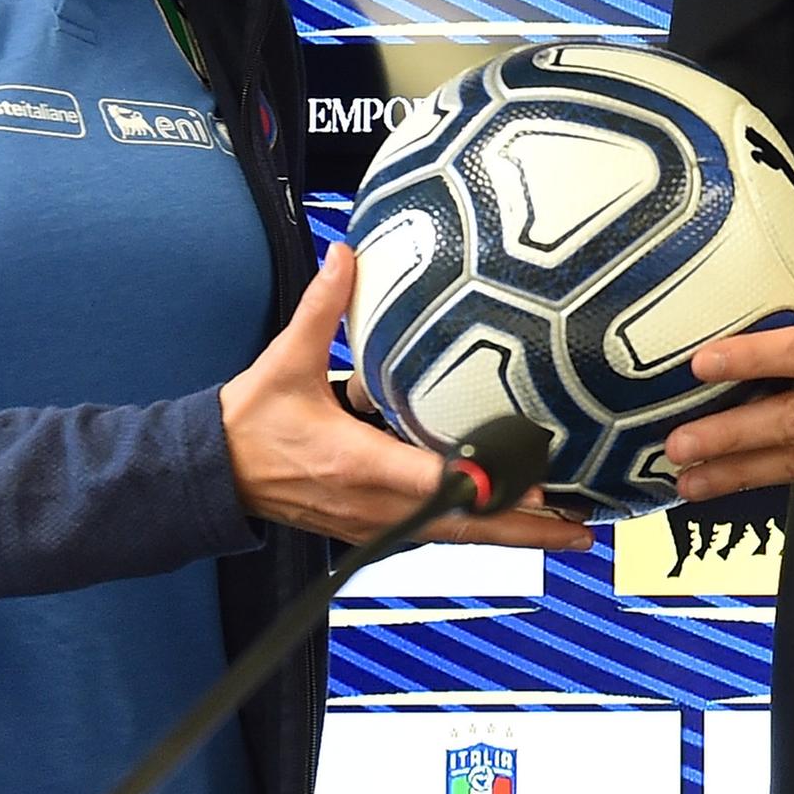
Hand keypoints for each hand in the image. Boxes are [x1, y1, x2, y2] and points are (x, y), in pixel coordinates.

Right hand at [220, 244, 589, 549]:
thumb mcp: (285, 361)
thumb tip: (345, 255)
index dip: (487, 487)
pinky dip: (477, 532)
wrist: (212, 475)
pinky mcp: (371, 530)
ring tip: (567, 529)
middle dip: (525, 530)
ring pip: (454, 538)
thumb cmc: (249, 424)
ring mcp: (373, 525)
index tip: (537, 486)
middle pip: (463, 527)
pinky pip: (435, 535)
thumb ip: (321, 308)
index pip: (434, 483)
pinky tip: (513, 524)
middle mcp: (373, 505)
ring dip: (510, 536)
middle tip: (582, 527)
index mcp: (358, 464)